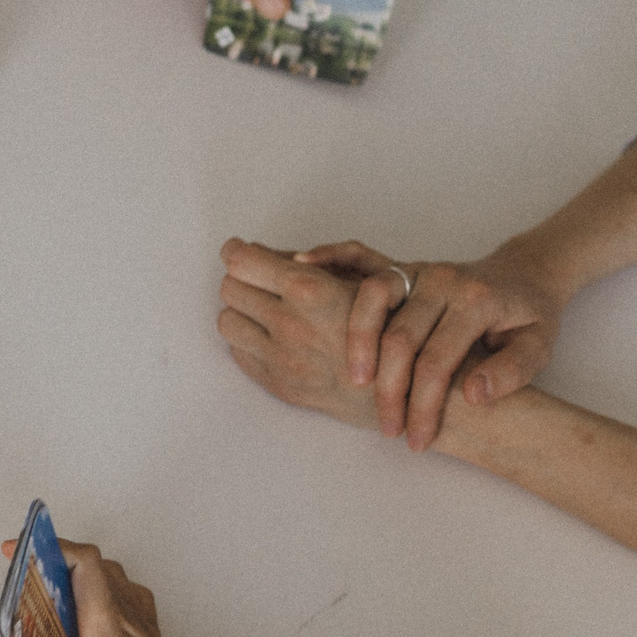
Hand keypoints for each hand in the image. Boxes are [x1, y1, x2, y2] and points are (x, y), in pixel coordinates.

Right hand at [0, 537, 241, 636]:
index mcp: (106, 623)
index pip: (83, 561)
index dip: (50, 545)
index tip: (19, 550)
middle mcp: (124, 613)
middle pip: (93, 561)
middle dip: (57, 556)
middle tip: (29, 571)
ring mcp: (140, 620)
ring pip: (112, 574)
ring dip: (83, 569)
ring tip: (56, 587)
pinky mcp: (149, 633)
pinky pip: (128, 593)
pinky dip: (108, 588)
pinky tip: (97, 610)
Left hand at [217, 240, 385, 432]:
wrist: (408, 388)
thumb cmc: (392, 326)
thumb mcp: (363, 276)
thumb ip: (314, 258)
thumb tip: (267, 251)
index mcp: (307, 290)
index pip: (240, 261)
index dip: (237, 250)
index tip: (238, 249)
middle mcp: (289, 325)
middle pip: (229, 288)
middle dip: (240, 279)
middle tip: (255, 278)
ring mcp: (282, 359)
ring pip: (228, 322)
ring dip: (241, 311)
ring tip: (262, 308)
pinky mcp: (280, 384)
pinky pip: (240, 353)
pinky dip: (249, 341)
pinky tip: (272, 336)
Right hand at [296, 241, 567, 450]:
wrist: (527, 275)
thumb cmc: (530, 317)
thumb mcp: (540, 347)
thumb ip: (512, 371)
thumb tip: (473, 395)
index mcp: (476, 301)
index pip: (439, 359)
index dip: (425, 404)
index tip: (419, 439)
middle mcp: (441, 279)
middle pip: (399, 334)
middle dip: (388, 387)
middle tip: (387, 428)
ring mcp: (418, 268)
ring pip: (371, 296)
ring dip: (356, 339)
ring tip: (353, 380)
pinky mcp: (401, 265)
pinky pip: (359, 255)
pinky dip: (330, 256)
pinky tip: (303, 262)